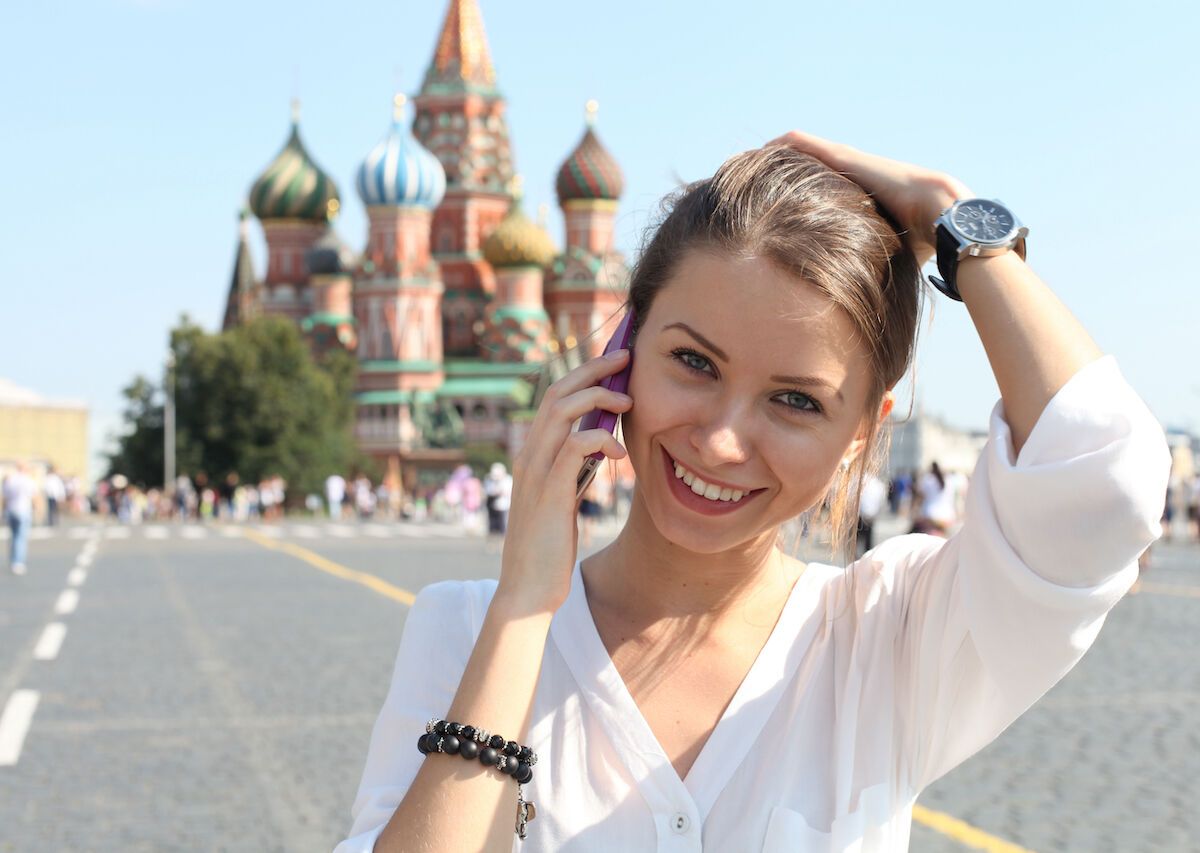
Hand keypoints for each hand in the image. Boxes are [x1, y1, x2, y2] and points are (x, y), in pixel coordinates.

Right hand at [499, 350, 632, 613]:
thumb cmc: (548, 549)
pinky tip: (618, 452)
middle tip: (625, 358)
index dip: (583, 374)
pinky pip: (574, 447)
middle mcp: (529, 455)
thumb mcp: (563, 498)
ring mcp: (535, 472)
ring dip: (598, 398)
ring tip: (628, 402)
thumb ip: (573, 470)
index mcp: (532, 455)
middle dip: (592, 369)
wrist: (527, 590)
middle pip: (557, 392)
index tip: (614, 363)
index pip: (554, 397)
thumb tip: (597, 445)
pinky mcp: (549, 492)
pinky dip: (599, 439)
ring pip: (562, 411)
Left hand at [764, 131, 973, 264]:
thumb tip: (862, 304)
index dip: (799, 195)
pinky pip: (804, 144)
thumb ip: (871, 266)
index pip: (823, 190)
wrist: (942, 216)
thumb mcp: (887, 253)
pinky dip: (783, 146)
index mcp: (861, 195)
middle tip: (749, 181)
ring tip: (746, 162)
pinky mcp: (845, 157)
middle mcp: (853, 175)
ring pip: (803, 151)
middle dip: (780, 174)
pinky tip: (761, 149)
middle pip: (809, 167)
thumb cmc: (922, 241)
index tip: (773, 208)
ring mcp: (849, 163)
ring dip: (776, 157)